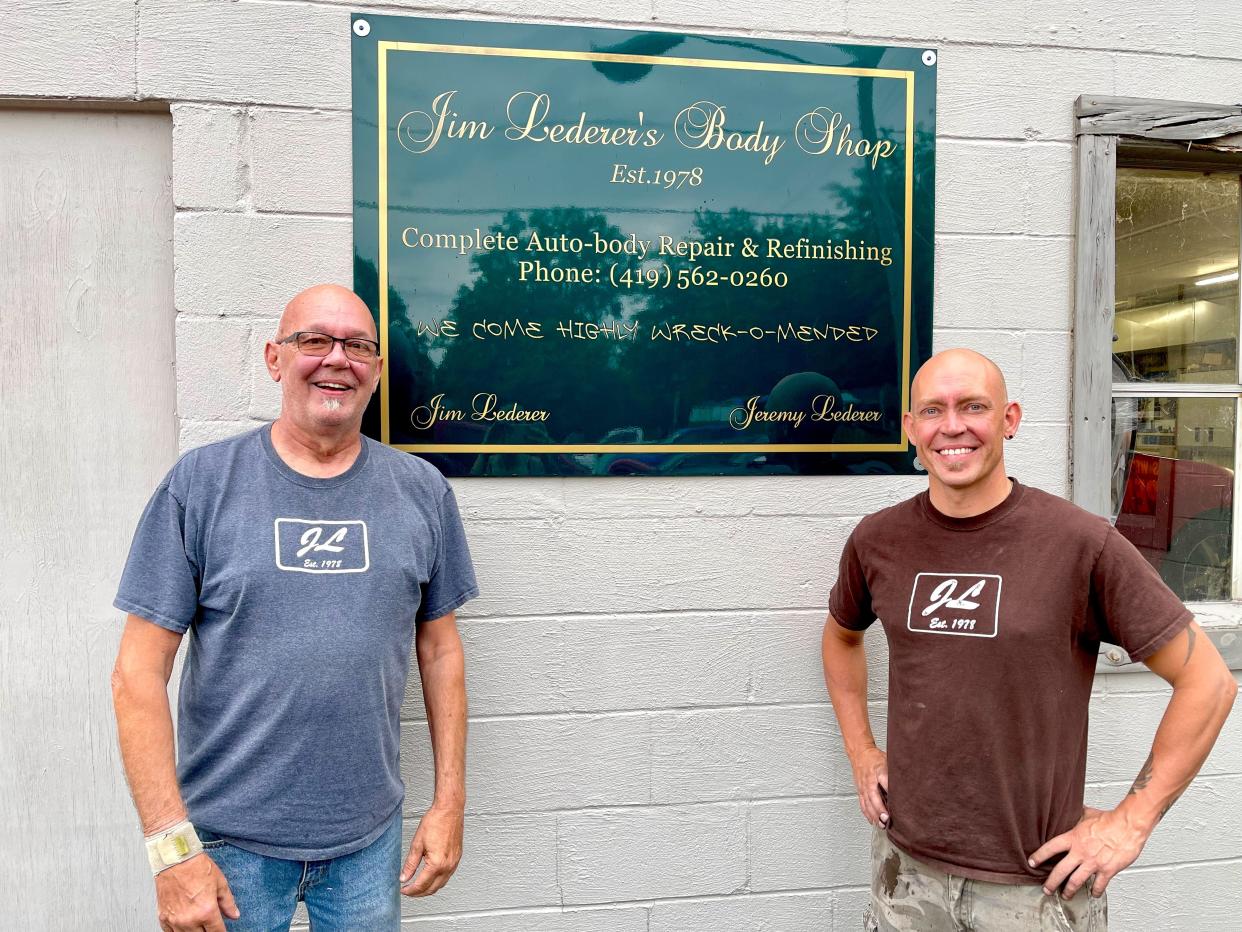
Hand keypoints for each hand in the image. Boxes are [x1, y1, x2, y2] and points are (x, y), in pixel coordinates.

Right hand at [154, 853, 238, 931]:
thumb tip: (234, 914)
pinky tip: (184, 926)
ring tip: (199, 925)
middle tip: (210, 925)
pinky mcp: (163, 917)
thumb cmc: (196, 867)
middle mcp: (190, 919)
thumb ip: (228, 902)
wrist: (175, 859)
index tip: (222, 930)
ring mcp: (175, 920)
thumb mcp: (220, 883)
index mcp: (206, 911)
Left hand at [400, 805, 463, 896]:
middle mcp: (448, 866)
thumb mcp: (417, 843)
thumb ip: (410, 864)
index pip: (421, 885)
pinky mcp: (457, 858)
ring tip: (417, 885)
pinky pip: (447, 876)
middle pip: (432, 889)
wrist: (450, 809)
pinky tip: (431, 876)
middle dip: (419, 893)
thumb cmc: (435, 822)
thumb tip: (404, 877)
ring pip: (441, 884)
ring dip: (429, 888)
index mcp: (437, 864)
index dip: (410, 890)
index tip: (403, 889)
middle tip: (408, 890)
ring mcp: (454, 863)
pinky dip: (438, 880)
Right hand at [850, 746, 889, 826]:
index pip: (885, 782)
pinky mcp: (860, 791)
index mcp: (879, 771)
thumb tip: (911, 782)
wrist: (860, 754)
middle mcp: (870, 780)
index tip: (897, 803)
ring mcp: (863, 787)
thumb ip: (897, 772)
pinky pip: (862, 804)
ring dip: (874, 815)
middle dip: (879, 809)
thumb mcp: (888, 761)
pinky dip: (867, 814)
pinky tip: (873, 820)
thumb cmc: (876, 758)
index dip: (890, 792)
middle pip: (873, 796)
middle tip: (886, 819)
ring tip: (881, 824)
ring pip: (867, 803)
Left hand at [1028, 806, 1149, 897]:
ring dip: (1069, 891)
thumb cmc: (1110, 819)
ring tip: (1066, 896)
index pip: (1050, 848)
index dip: (1039, 856)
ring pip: (1076, 881)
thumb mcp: (1087, 813)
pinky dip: (1095, 892)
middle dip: (1051, 882)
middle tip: (1047, 889)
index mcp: (1073, 838)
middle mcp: (1081, 852)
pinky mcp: (1107, 870)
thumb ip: (1077, 814)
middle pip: (1060, 870)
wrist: (1128, 825)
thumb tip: (1071, 805)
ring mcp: (1093, 863)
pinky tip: (1093, 894)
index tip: (1032, 862)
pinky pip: (1099, 885)